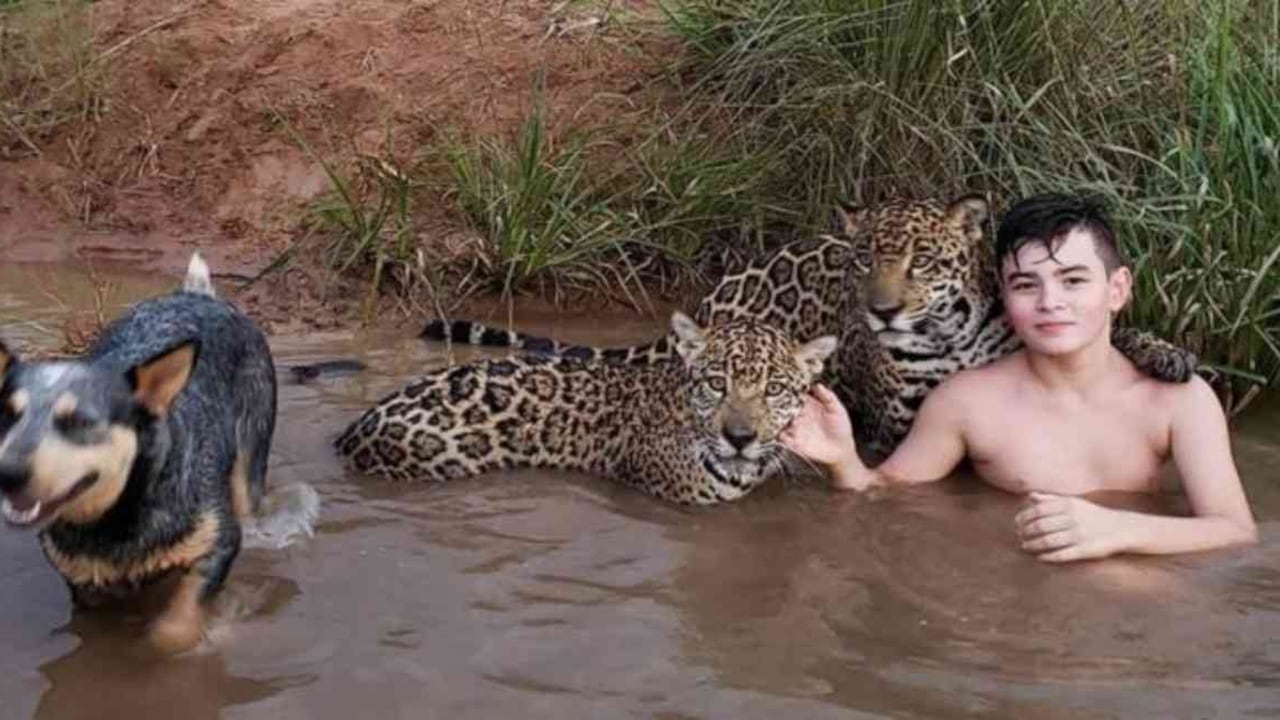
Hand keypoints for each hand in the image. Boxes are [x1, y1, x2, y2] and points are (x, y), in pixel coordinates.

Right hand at [780, 384, 867, 488]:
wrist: (841, 450)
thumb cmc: (841, 428)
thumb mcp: (838, 410)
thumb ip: (828, 397)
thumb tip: (817, 385)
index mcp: (809, 406)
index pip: (795, 395)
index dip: (789, 390)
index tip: (784, 385)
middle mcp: (800, 415)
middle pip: (784, 407)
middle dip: (778, 402)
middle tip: (776, 398)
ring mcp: (796, 428)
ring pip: (780, 420)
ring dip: (776, 417)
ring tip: (776, 413)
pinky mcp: (794, 441)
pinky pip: (781, 436)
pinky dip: (778, 433)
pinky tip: (779, 429)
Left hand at [1015, 492, 1131, 561]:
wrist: (1121, 528)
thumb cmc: (1092, 515)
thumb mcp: (1073, 502)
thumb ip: (1050, 499)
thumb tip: (1029, 496)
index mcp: (1068, 505)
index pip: (1037, 511)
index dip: (1024, 517)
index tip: (1017, 523)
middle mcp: (1072, 519)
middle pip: (1040, 526)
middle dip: (1025, 532)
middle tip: (1019, 536)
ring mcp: (1079, 535)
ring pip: (1048, 541)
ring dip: (1032, 545)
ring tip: (1025, 546)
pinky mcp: (1085, 550)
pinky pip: (1062, 555)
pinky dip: (1048, 557)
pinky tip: (1040, 557)